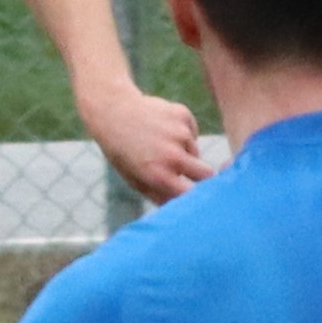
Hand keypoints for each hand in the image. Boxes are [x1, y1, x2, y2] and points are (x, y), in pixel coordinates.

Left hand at [79, 78, 208, 204]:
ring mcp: (180, 133)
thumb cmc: (123, 153)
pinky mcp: (183, 115)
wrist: (113, 112)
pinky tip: (162, 129)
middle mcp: (173, 155)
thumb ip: (161, 197)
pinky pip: (192, 131)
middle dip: (202, 176)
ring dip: (185, 152)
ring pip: (195, 151)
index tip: (199, 197)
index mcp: (160, 175)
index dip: (199, 196)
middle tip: (191, 174)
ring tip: (160, 145)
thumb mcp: (136, 180)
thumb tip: (185, 210)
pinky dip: (182, 133)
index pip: (194, 193)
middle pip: (207, 173)